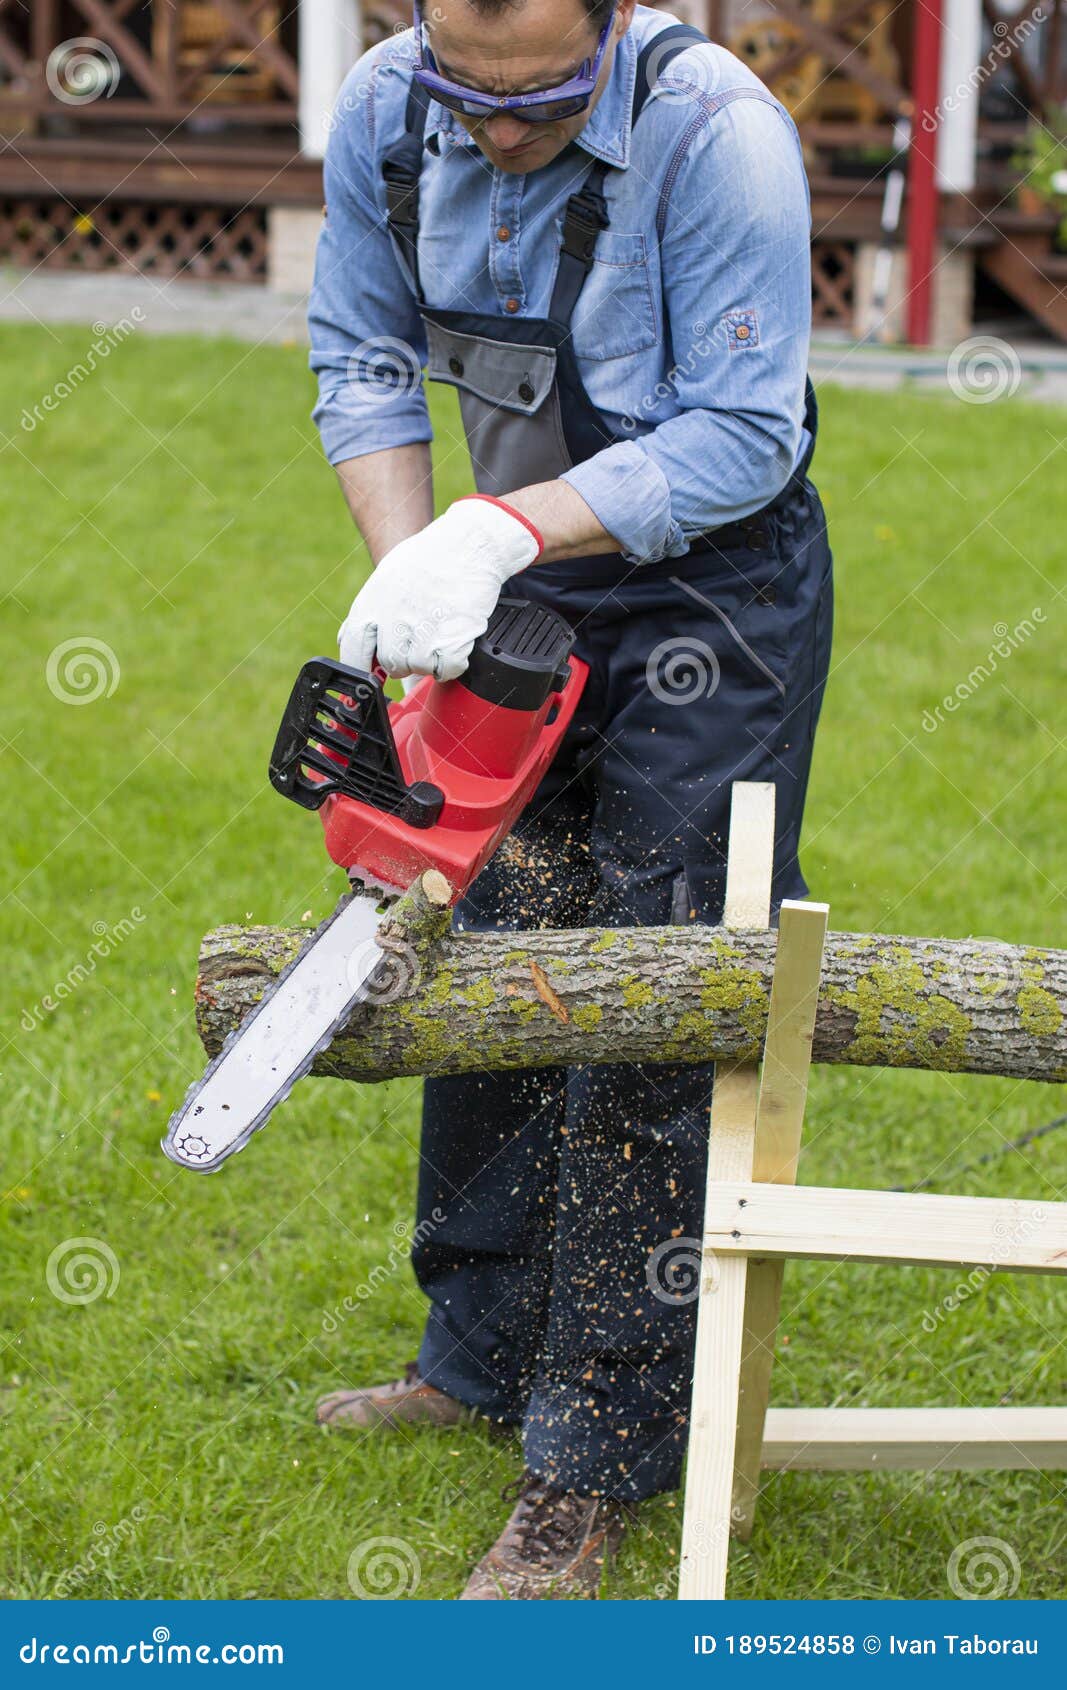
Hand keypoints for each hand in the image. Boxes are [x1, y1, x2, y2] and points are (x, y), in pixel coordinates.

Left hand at [338, 496, 541, 681]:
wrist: (469, 544)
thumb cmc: (429, 558)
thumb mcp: (385, 577)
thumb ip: (368, 611)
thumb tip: (346, 639)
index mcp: (373, 603)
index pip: (353, 650)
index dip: (362, 668)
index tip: (372, 676)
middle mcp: (394, 617)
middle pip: (390, 663)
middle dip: (403, 662)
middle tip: (417, 646)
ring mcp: (423, 628)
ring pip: (418, 667)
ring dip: (429, 661)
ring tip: (438, 638)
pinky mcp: (453, 637)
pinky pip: (446, 669)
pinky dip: (452, 664)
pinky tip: (454, 645)